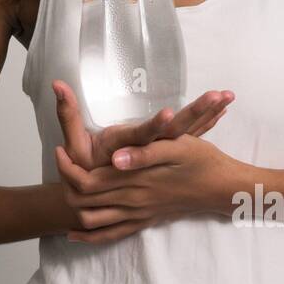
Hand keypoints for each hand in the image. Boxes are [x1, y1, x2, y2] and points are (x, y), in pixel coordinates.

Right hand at [52, 79, 233, 172]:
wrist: (100, 200)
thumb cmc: (88, 167)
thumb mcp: (75, 145)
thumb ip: (67, 113)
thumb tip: (56, 83)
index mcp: (128, 149)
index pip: (144, 136)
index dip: (157, 126)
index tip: (171, 113)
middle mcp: (150, 154)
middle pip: (177, 132)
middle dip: (198, 113)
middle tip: (217, 96)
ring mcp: (162, 156)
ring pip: (190, 134)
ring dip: (209, 115)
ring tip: (226, 96)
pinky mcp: (169, 155)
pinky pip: (193, 137)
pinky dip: (207, 123)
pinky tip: (223, 110)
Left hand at [56, 133, 246, 243]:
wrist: (224, 188)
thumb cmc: (202, 161)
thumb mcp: (177, 147)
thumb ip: (143, 152)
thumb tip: (114, 157)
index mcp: (136, 180)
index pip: (87, 181)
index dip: (68, 167)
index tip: (60, 150)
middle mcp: (133, 201)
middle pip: (83, 202)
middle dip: (64, 184)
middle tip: (59, 164)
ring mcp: (139, 215)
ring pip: (92, 221)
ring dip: (73, 208)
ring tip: (65, 187)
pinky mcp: (145, 221)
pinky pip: (111, 236)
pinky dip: (89, 237)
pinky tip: (75, 234)